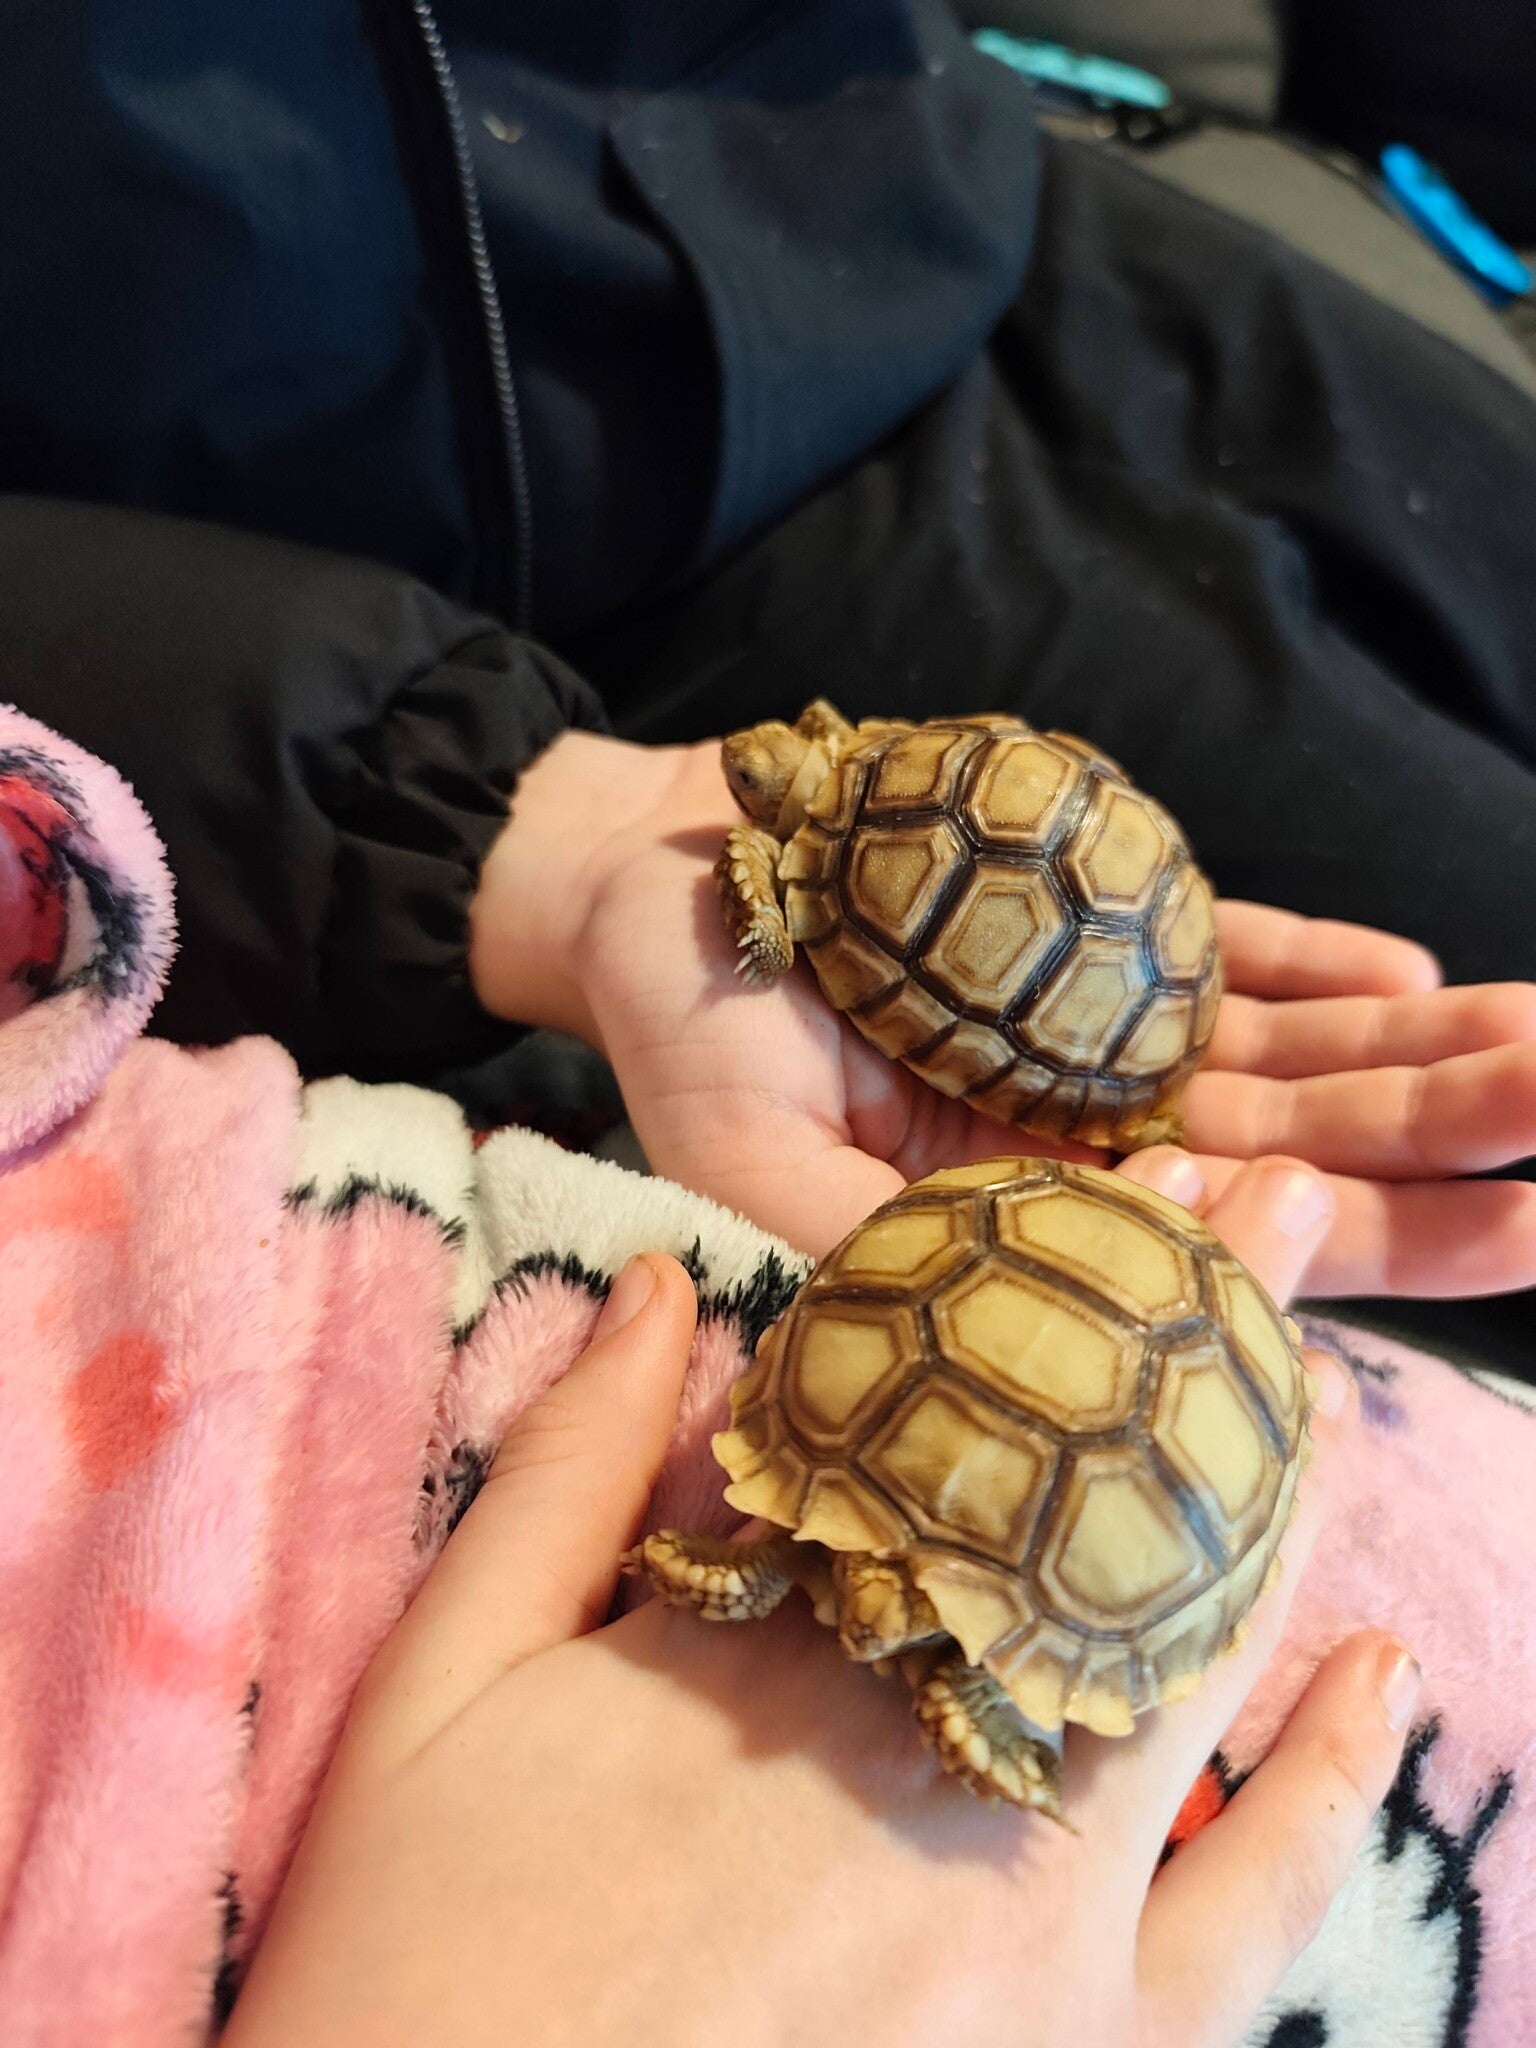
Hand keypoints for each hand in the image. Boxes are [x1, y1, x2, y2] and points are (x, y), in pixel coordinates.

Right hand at [224, 1159, 1415, 2047]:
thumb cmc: (415, 1956)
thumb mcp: (440, 1687)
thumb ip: (564, 1478)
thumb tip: (673, 1286)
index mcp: (787, 1655)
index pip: (951, 1423)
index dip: (1049, 1291)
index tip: (1135, 1177)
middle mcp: (941, 1761)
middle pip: (1095, 1505)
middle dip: (1187, 1340)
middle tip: (1265, 1206)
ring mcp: (1038, 1919)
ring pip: (1195, 1658)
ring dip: (1268, 1494)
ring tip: (1317, 1362)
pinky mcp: (1088, 2047)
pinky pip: (1250, 1907)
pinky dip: (1325, 1779)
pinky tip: (1377, 1667)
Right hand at [471, 731, 1535, 1288]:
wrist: (652, 881)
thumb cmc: (683, 1029)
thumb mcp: (749, 1165)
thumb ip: (881, 1247)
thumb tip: (1075, 1304)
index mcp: (1019, 1219)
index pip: (1221, 1256)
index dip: (1373, 1247)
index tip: (1524, 1225)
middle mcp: (1083, 1138)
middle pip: (1295, 1151)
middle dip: (1446, 1139)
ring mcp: (1097, 1030)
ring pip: (1285, 1053)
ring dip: (1422, 1046)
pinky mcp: (1088, 923)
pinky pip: (1218, 949)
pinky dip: (1313, 959)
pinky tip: (1414, 968)